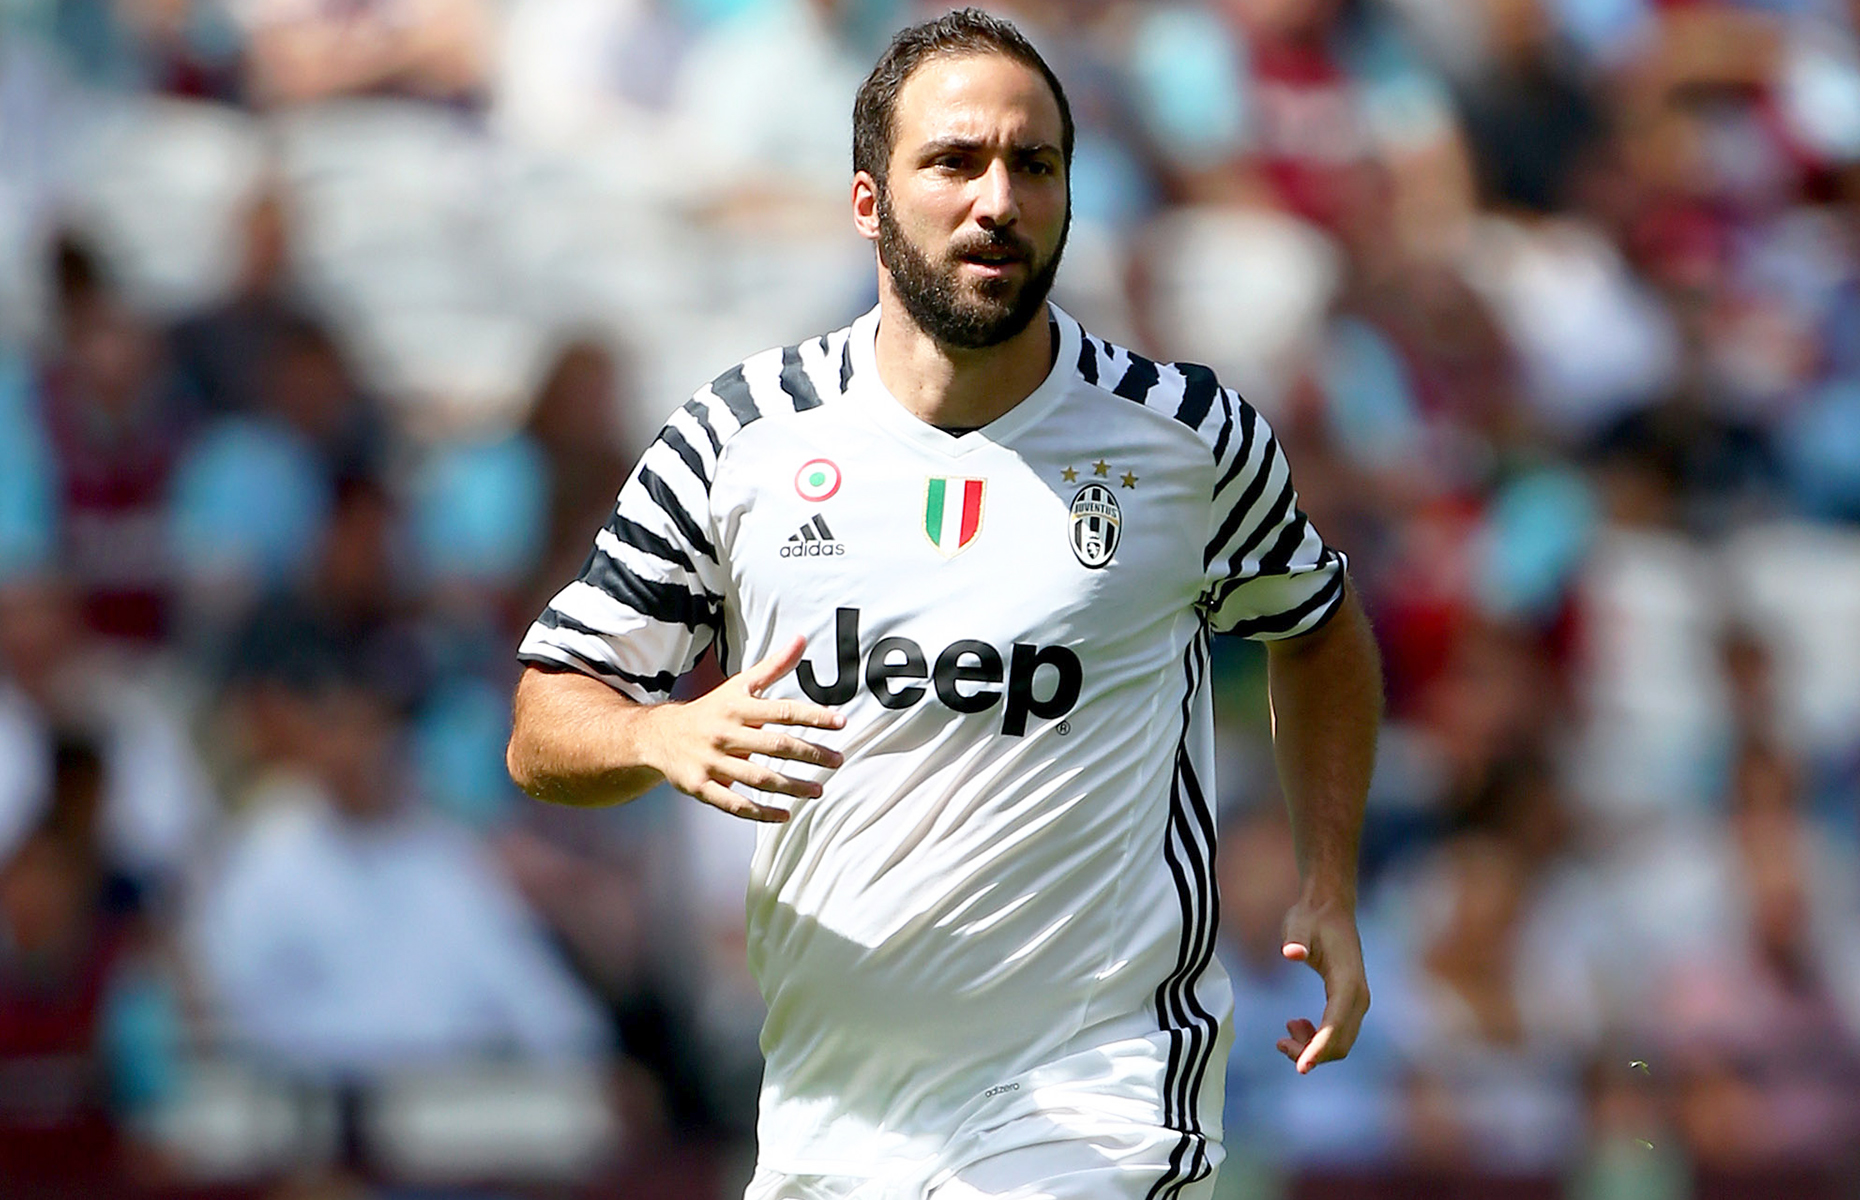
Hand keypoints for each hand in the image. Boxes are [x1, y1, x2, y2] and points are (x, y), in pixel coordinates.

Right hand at [639, 635, 845, 822]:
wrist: (659, 735)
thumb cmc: (711, 710)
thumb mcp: (739, 685)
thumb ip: (774, 666)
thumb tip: (802, 639)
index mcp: (737, 708)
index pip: (781, 711)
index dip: (813, 716)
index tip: (841, 722)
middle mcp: (725, 733)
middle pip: (774, 745)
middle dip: (810, 754)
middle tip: (838, 761)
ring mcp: (712, 761)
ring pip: (758, 777)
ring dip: (791, 786)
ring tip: (818, 791)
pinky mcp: (701, 786)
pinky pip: (734, 803)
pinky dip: (760, 812)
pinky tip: (784, 815)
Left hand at [1276, 894, 1368, 1073]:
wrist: (1329, 908)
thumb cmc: (1311, 918)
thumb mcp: (1298, 925)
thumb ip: (1295, 940)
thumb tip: (1292, 953)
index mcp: (1347, 982)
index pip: (1335, 1025)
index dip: (1318, 1049)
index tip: (1301, 1068)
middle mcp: (1358, 996)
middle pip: (1340, 1042)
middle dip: (1311, 1053)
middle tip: (1279, 1043)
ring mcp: (1356, 1000)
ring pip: (1340, 1041)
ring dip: (1313, 1047)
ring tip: (1285, 1033)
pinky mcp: (1349, 1001)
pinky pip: (1338, 1032)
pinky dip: (1318, 1038)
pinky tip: (1296, 1025)